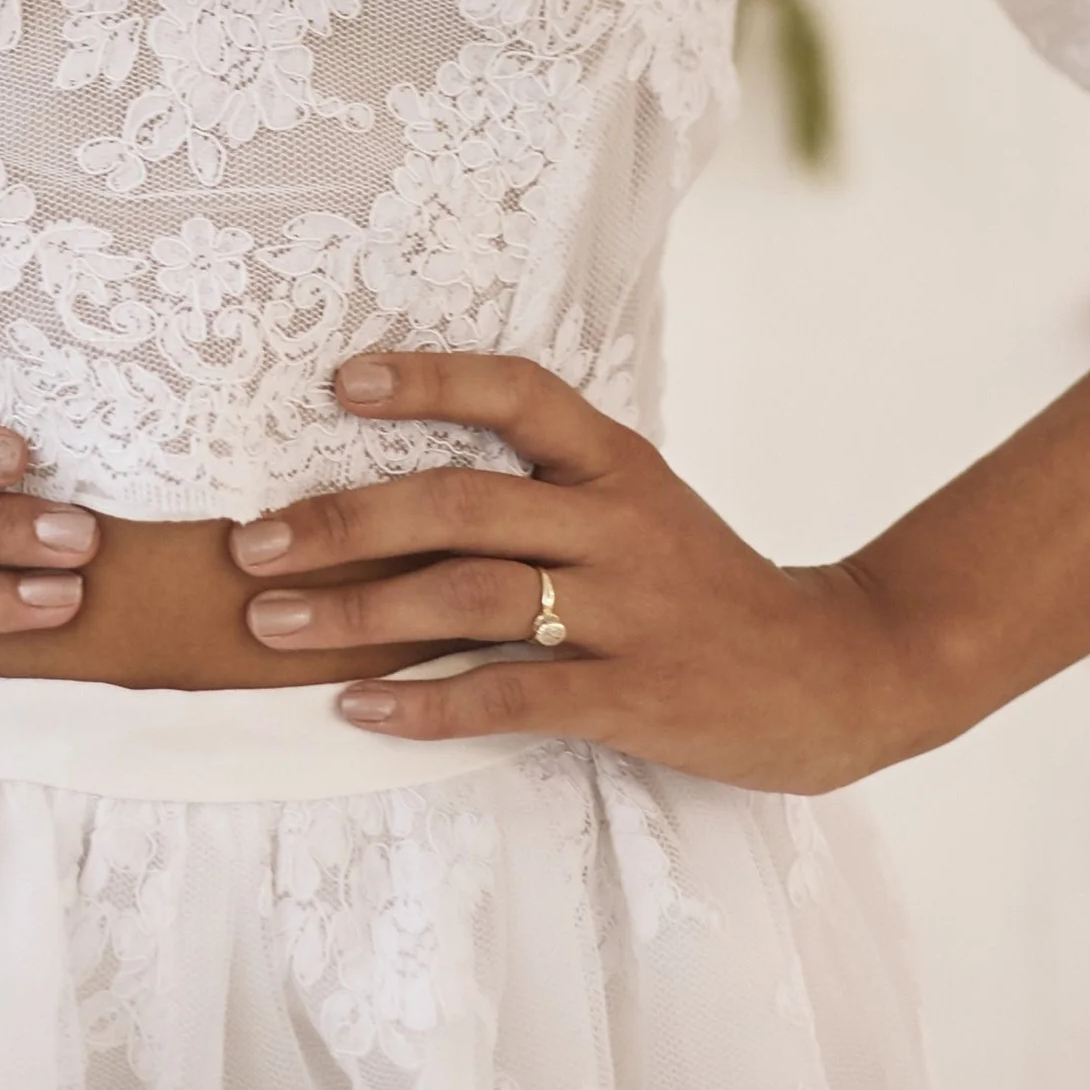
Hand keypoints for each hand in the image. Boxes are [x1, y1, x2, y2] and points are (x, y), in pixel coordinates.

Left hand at [228, 351, 926, 791]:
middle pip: (459, 502)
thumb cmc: (711, 588)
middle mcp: (616, 520)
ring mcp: (629, 608)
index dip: (428, 380)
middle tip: (251, 543)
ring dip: (358, 612)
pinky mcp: (637, 695)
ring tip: (273, 625)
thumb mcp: (640, 507)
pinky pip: (514, 696)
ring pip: (471, 595)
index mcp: (615, 462)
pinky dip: (427, 704)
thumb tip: (405, 488)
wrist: (838, 672)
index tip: (340, 384)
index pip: (515, 391)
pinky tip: (359, 708)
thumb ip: (547, 490)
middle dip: (342, 520)